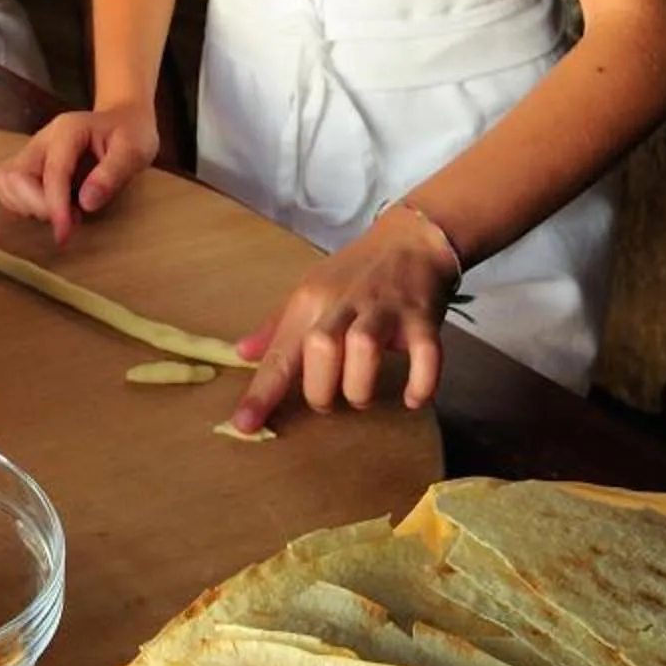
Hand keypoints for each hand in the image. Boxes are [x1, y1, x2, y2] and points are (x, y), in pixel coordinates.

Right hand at [0, 101, 157, 244]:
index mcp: (67, 131)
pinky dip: (22, 204)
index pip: (52, 171)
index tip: (64, 234)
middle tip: (68, 220)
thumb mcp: (135, 150)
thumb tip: (86, 203)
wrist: (123, 118)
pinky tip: (50, 208)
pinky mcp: (30, 164)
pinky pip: (8, 187)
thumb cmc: (131, 133)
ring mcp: (33, 150)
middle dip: (36, 205)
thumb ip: (112, 174)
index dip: (54, 205)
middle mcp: (43, 139)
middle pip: (14, 175)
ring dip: (26, 206)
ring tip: (60, 213)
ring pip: (5, 181)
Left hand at [229, 207, 460, 436]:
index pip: (280, 352)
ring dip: (360, 388)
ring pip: (363, 350)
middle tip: (328, 400)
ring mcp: (384, 309)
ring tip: (361, 397)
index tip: (245, 426)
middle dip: (321, 391)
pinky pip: (424, 355)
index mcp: (310, 300)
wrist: (409, 240)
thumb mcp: (309, 292)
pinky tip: (412, 399)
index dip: (262, 392)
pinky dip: (419, 383)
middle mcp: (343, 303)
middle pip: (320, 350)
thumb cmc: (353, 273)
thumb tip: (241, 355)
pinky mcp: (421, 317)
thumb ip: (278, 328)